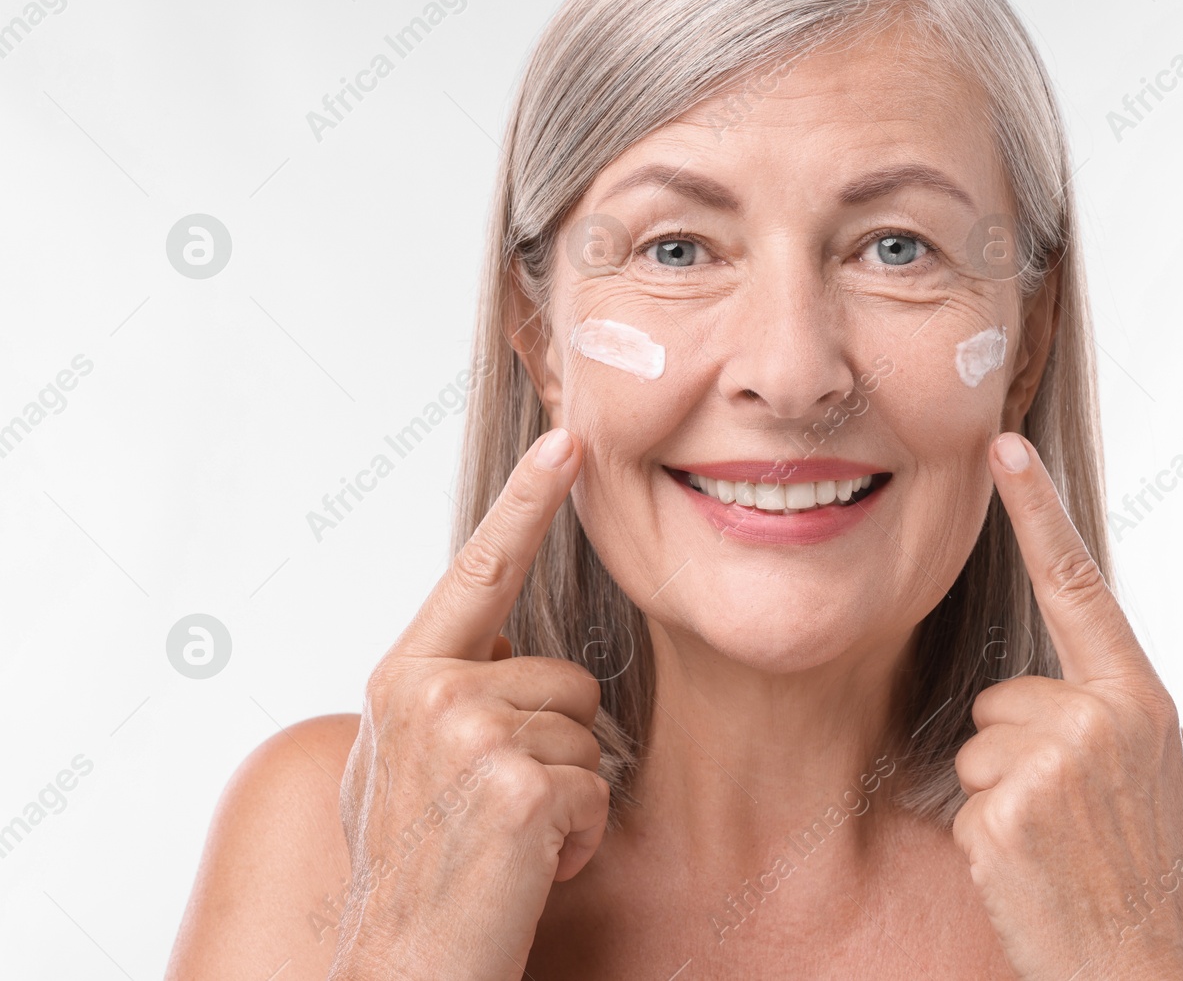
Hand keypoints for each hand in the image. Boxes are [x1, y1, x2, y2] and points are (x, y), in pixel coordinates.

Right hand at [330, 427, 609, 980]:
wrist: (400, 969)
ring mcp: (472, 739)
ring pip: (587, 736)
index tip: (567, 441)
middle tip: (495, 815)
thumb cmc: (410, 873)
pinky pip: (595, 790)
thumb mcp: (404, 766)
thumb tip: (500, 651)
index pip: (478, 574)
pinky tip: (525, 871)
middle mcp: (431, 695)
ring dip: (566, 798)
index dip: (526, 504)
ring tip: (504, 844)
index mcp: (404, 679)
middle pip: (567, 679)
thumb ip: (446, 696)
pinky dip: (577, 840)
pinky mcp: (519, 789)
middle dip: (556, 749)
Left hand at [952, 432, 1182, 980]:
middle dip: (1017, 750)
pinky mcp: (1003, 813)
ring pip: (977, 748)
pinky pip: (963, 801)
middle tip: (1067, 818)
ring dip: (1000, 797)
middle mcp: (1100, 721)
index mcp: (1142, 702)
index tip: (1005, 448)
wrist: (1150, 973)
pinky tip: (1031, 874)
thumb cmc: (1156, 882)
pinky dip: (986, 841)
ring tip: (1054, 848)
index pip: (1080, 587)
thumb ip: (1116, 719)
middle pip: (1003, 696)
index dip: (1040, 513)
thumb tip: (1074, 691)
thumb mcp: (1162, 782)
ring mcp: (1050, 766)